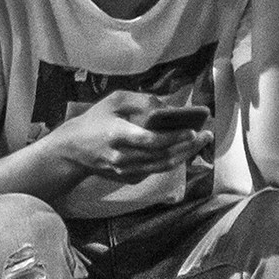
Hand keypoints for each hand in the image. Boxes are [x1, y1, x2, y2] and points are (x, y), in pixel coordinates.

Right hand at [53, 91, 198, 186]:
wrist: (72, 150)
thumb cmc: (94, 121)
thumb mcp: (112, 101)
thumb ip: (141, 100)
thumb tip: (169, 107)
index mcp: (117, 135)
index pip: (150, 141)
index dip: (174, 137)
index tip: (193, 130)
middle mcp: (123, 157)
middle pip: (163, 156)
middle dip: (188, 146)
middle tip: (206, 135)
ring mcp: (126, 170)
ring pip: (163, 166)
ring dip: (185, 155)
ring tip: (200, 142)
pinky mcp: (129, 178)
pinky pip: (156, 170)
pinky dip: (173, 160)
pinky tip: (184, 150)